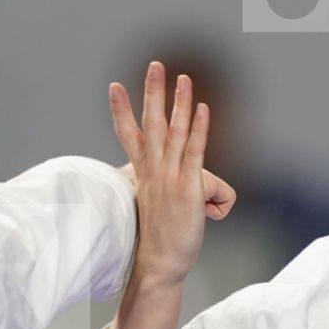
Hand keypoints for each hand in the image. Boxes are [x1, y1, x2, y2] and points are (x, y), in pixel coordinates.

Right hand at [108, 61, 235, 285]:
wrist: (158, 264)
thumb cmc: (162, 239)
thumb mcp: (166, 208)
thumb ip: (185, 193)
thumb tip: (214, 197)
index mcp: (144, 173)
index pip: (129, 134)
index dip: (121, 109)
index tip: (114, 86)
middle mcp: (154, 171)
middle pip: (151, 123)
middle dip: (151, 92)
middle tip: (154, 64)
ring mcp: (169, 178)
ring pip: (174, 132)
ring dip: (178, 102)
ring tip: (183, 77)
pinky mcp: (186, 189)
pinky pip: (194, 151)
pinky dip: (198, 129)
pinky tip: (202, 109)